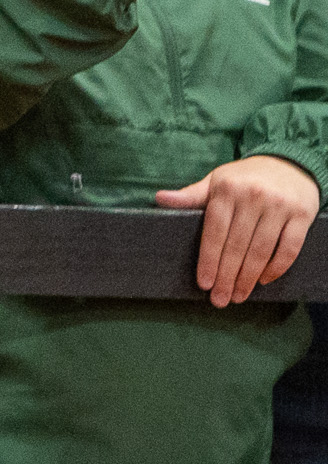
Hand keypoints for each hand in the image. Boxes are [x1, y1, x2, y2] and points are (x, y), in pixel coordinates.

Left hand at [161, 153, 320, 308]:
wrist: (290, 164)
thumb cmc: (244, 178)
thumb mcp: (216, 181)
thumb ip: (191, 196)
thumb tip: (159, 198)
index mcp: (227, 190)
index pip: (214, 232)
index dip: (208, 260)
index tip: (203, 284)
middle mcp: (253, 197)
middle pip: (237, 246)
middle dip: (226, 277)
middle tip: (219, 300)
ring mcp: (280, 206)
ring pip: (261, 250)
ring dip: (248, 278)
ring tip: (238, 296)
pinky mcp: (303, 214)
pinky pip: (290, 247)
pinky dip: (277, 267)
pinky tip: (264, 281)